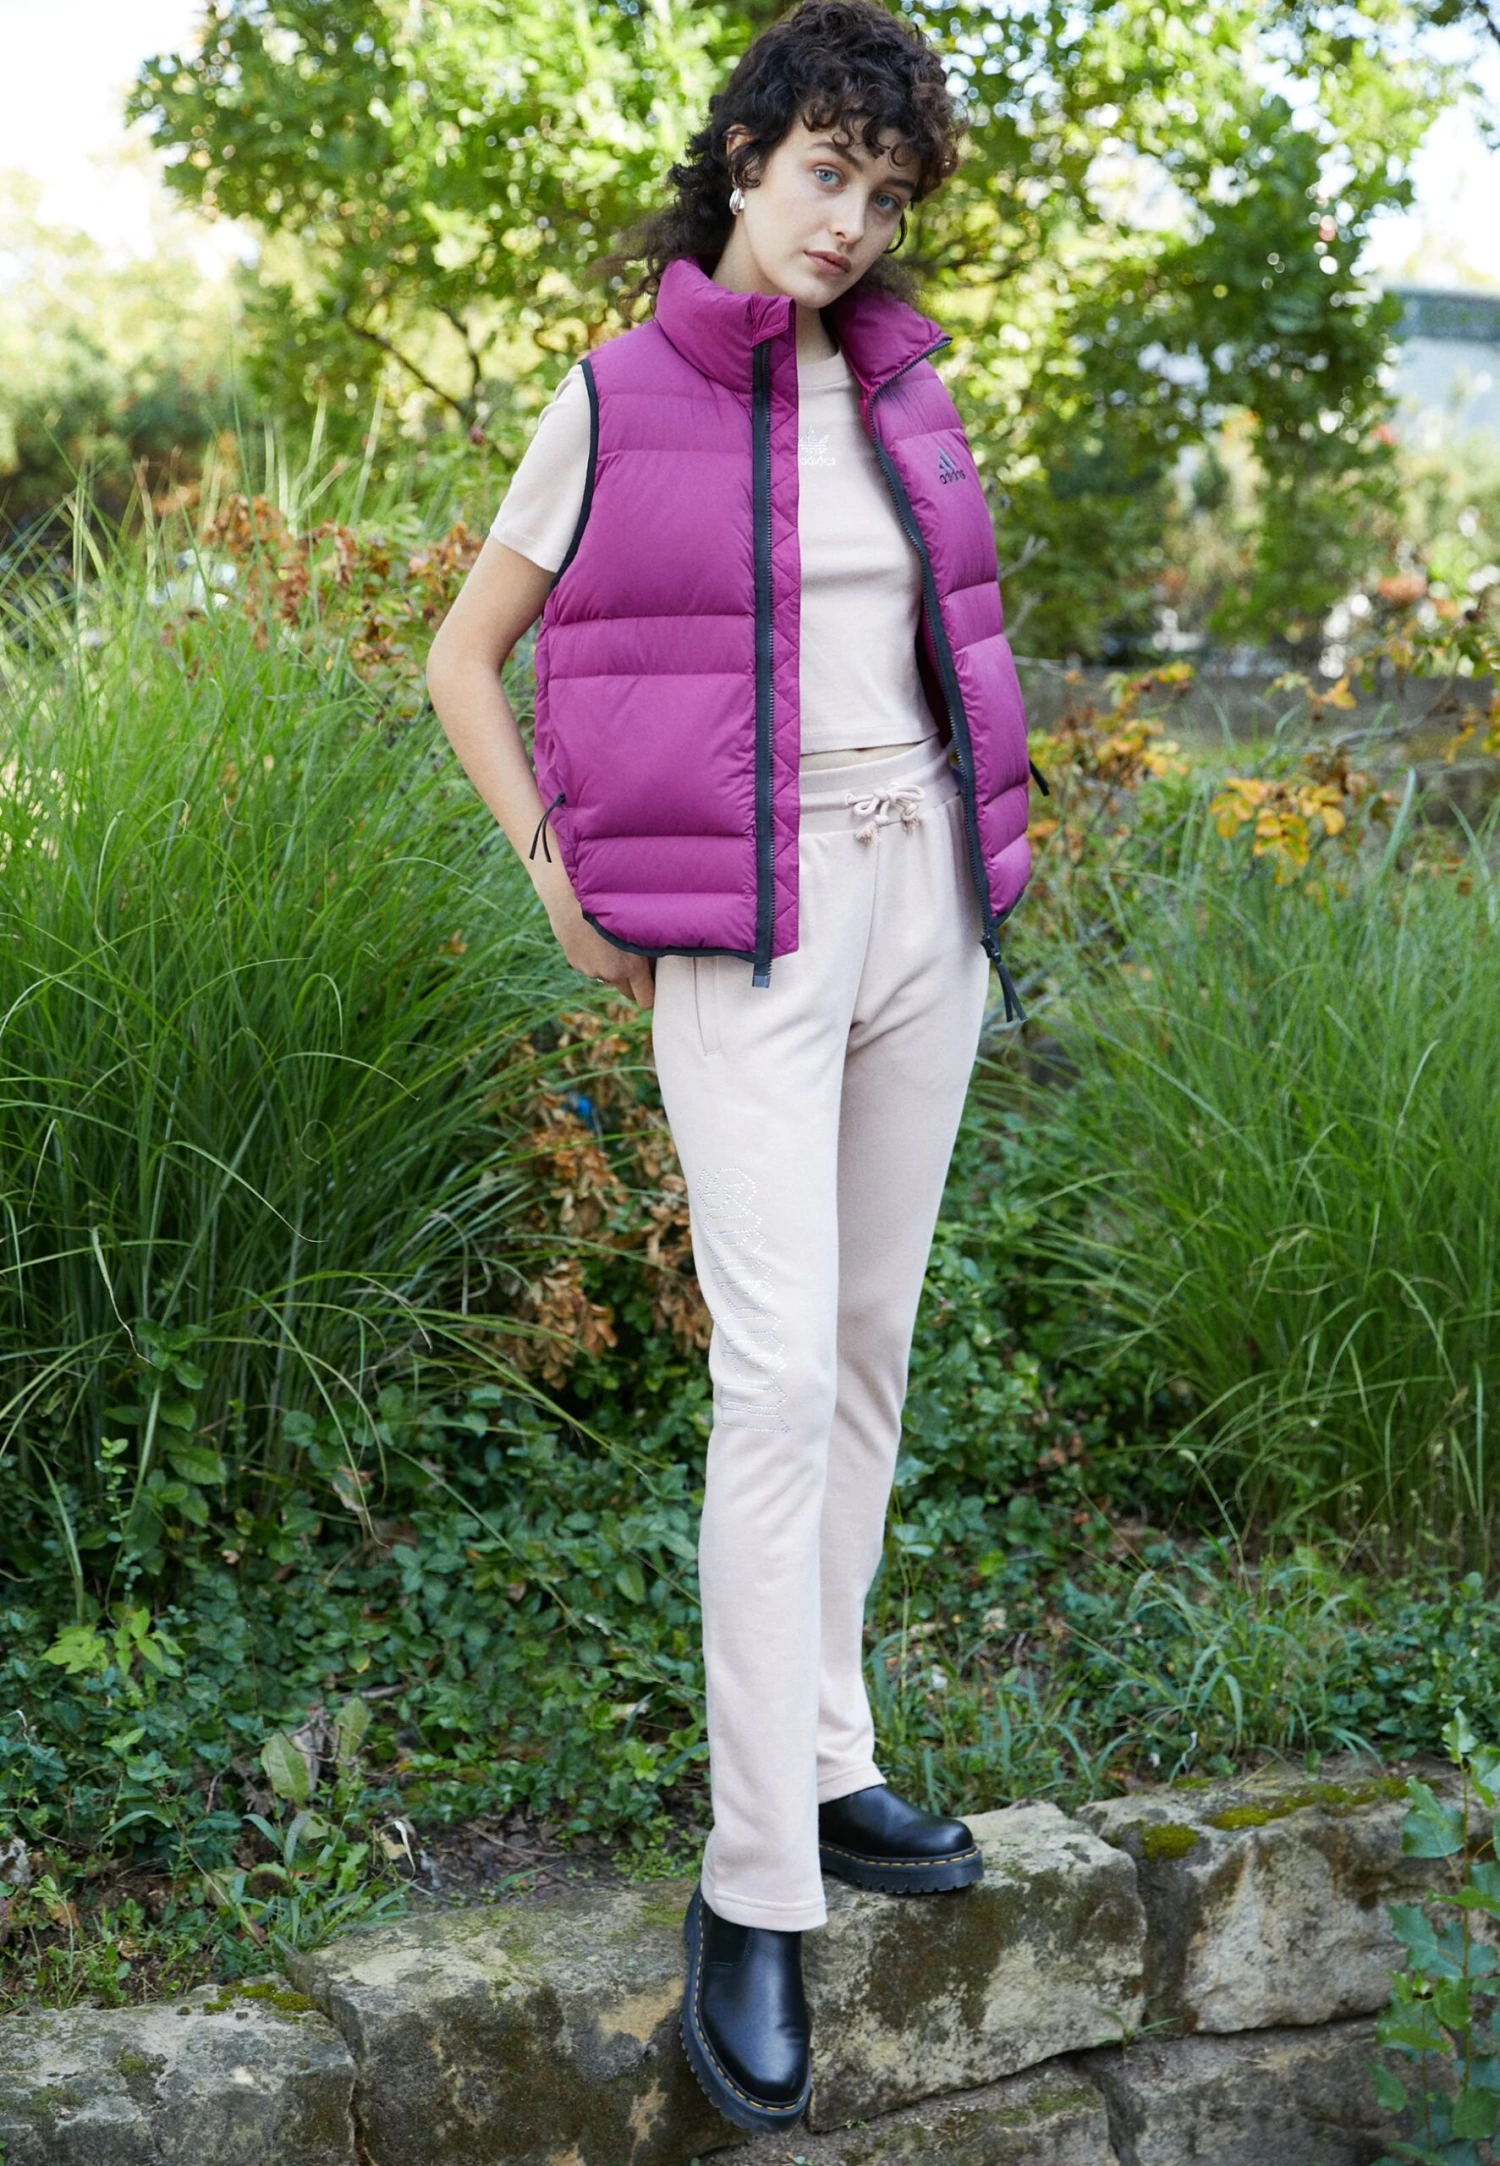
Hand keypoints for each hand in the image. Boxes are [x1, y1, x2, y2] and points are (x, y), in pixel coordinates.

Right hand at [549, 894, 655, 1008]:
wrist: (571, 894)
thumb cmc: (611, 902)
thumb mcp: (640, 924)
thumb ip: (650, 948)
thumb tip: (658, 960)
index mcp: (631, 967)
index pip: (646, 999)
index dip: (652, 994)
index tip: (656, 985)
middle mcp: (610, 974)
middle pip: (628, 993)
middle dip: (635, 983)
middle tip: (639, 961)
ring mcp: (590, 969)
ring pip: (608, 976)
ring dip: (613, 966)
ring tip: (612, 940)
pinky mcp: (575, 962)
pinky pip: (591, 964)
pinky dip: (595, 956)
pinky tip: (594, 935)